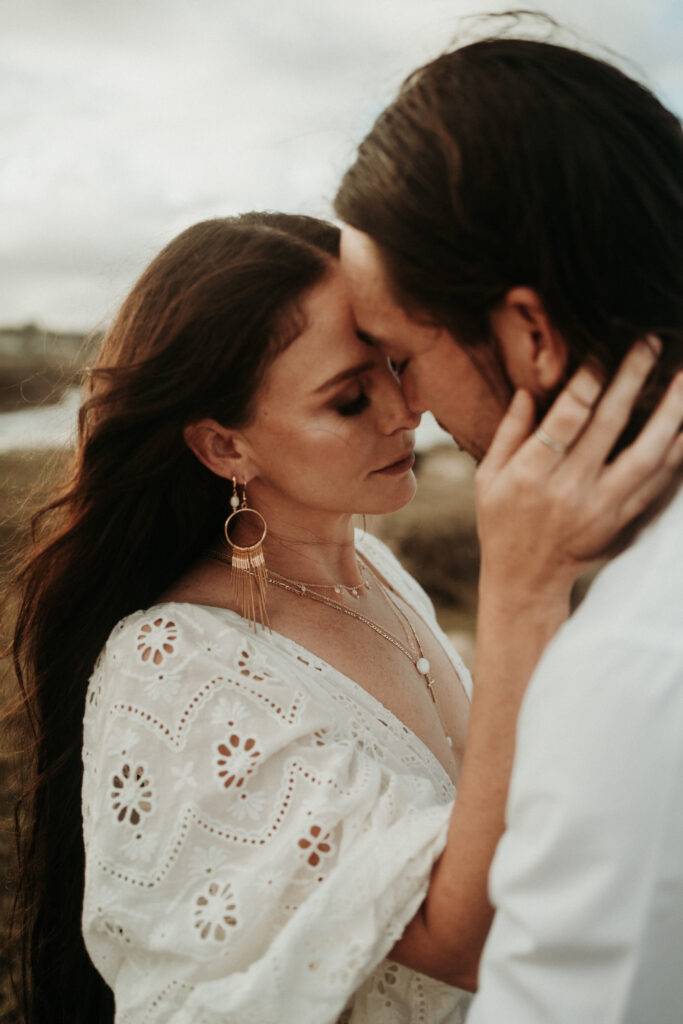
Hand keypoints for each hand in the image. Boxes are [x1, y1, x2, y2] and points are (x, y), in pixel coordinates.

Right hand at [475, 337, 682, 602]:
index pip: (566, 419)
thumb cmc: (501, 521)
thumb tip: (530, 389)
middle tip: (650, 342)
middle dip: (632, 378)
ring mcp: (602, 508)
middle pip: (609, 426)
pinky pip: (660, 483)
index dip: (587, 380)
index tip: (603, 350)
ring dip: (671, 413)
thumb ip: (509, 431)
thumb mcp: (488, 476)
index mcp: (531, 474)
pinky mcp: (623, 520)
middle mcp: (569, 490)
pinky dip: (678, 453)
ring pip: (647, 454)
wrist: (525, 579)